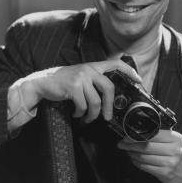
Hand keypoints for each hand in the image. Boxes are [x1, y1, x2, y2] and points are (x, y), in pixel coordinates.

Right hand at [20, 59, 140, 122]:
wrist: (42, 82)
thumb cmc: (64, 82)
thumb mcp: (81, 76)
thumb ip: (94, 80)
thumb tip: (110, 96)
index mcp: (93, 66)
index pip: (116, 64)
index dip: (129, 71)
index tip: (139, 80)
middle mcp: (89, 69)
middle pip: (109, 88)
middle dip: (109, 106)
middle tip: (107, 117)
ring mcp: (81, 77)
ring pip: (96, 101)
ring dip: (92, 114)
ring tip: (86, 118)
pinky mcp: (72, 87)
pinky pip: (83, 106)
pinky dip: (80, 113)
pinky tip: (76, 114)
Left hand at [117, 129, 181, 182]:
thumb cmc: (179, 156)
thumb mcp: (175, 142)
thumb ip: (161, 136)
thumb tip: (140, 131)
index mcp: (176, 139)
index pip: (153, 134)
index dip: (137, 135)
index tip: (128, 135)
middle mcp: (174, 150)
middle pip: (146, 146)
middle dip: (131, 144)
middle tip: (122, 143)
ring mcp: (169, 163)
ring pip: (144, 157)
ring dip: (132, 153)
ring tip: (128, 151)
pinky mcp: (164, 173)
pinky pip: (145, 166)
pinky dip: (136, 162)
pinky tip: (134, 159)